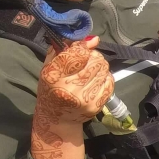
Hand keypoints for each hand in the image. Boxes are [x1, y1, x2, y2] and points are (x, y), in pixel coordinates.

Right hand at [30, 36, 113, 158]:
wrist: (58, 119)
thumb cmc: (51, 87)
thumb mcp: (49, 66)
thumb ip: (66, 49)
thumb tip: (93, 39)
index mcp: (53, 76)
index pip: (76, 54)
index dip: (84, 46)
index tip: (87, 45)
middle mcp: (68, 88)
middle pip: (94, 60)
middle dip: (93, 56)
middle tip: (88, 60)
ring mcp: (84, 98)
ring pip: (103, 69)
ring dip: (99, 66)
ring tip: (91, 70)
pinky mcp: (96, 106)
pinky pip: (109, 81)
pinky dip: (105, 77)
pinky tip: (96, 79)